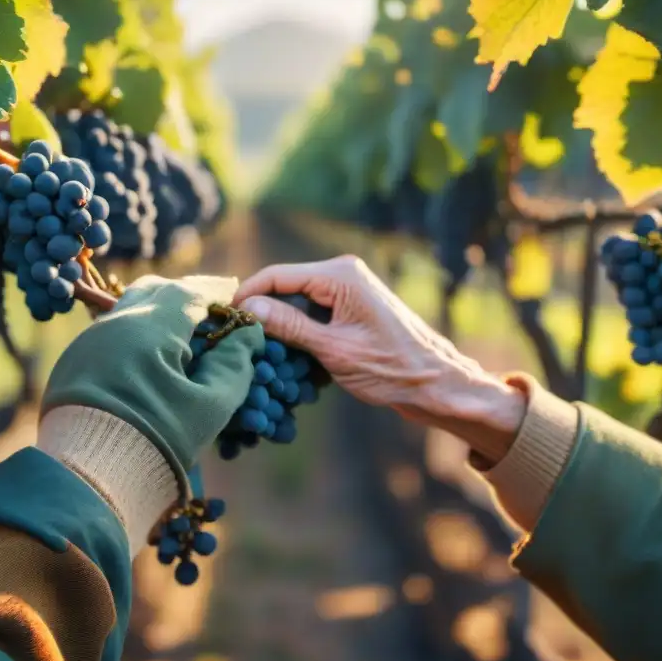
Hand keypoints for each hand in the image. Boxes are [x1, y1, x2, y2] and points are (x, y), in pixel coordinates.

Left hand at [43, 275, 264, 473]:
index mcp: (149, 326)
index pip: (190, 291)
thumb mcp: (209, 405)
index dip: (217, 291)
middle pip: (155, 291)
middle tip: (209, 312)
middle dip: (185, 296)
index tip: (235, 293)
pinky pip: (111, 334)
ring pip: (128, 311)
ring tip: (182, 337)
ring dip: (158, 315)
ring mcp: (88, 342)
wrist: (88, 476)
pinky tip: (150, 360)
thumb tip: (248, 334)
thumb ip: (234, 363)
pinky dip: (136, 336)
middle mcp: (114, 323)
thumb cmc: (157, 440)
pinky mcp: (73, 364)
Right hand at [234, 256, 524, 454]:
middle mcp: (343, 274)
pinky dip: (299, 335)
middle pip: (285, 288)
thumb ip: (289, 326)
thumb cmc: (391, 368)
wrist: (436, 385)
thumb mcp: (332, 349)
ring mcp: (348, 292)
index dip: (247, 296)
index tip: (225, 319)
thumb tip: (250, 309)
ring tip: (263, 357)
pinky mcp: (351, 310)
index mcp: (340, 275)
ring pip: (297, 304)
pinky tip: (291, 361)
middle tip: (240, 344)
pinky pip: (313, 316)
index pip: (276, 275)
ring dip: (281, 330)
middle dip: (263, 315)